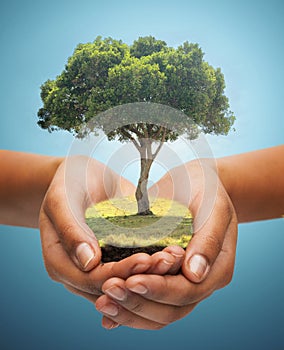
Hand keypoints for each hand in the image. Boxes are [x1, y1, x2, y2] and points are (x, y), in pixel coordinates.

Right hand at [39, 156, 184, 311]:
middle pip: (111, 286)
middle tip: (168, 260)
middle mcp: (77, 272)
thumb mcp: (63, 198)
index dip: (118, 272)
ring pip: (125, 282)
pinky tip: (171, 254)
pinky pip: (132, 268)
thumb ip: (71, 228)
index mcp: (58, 262)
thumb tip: (88, 262)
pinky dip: (152, 265)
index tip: (145, 259)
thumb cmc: (68, 182)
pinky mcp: (114, 258)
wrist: (82, 176)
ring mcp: (97, 268)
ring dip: (151, 274)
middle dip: (141, 276)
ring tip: (174, 258)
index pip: (90, 279)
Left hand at [95, 159, 237, 328]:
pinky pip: (146, 301)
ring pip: (155, 313)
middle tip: (108, 289)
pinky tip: (106, 314)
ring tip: (102, 300)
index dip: (159, 290)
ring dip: (128, 310)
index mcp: (216, 270)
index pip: (187, 291)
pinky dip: (127, 309)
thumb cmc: (206, 190)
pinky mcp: (161, 276)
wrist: (194, 184)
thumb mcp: (213, 207)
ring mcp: (179, 282)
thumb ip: (208, 239)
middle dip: (138, 302)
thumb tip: (194, 275)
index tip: (131, 280)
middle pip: (169, 310)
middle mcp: (198, 283)